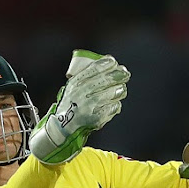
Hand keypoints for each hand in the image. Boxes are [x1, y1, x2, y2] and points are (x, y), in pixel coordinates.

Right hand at [29, 49, 129, 163]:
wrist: (63, 125)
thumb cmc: (72, 103)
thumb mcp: (73, 86)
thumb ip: (87, 75)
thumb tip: (109, 63)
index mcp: (76, 82)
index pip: (95, 68)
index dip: (107, 64)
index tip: (114, 62)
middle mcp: (82, 93)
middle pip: (106, 80)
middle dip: (119, 75)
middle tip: (125, 73)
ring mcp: (90, 105)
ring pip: (113, 92)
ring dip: (120, 89)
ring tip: (120, 89)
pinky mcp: (97, 117)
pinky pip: (114, 107)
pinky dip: (116, 104)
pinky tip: (113, 104)